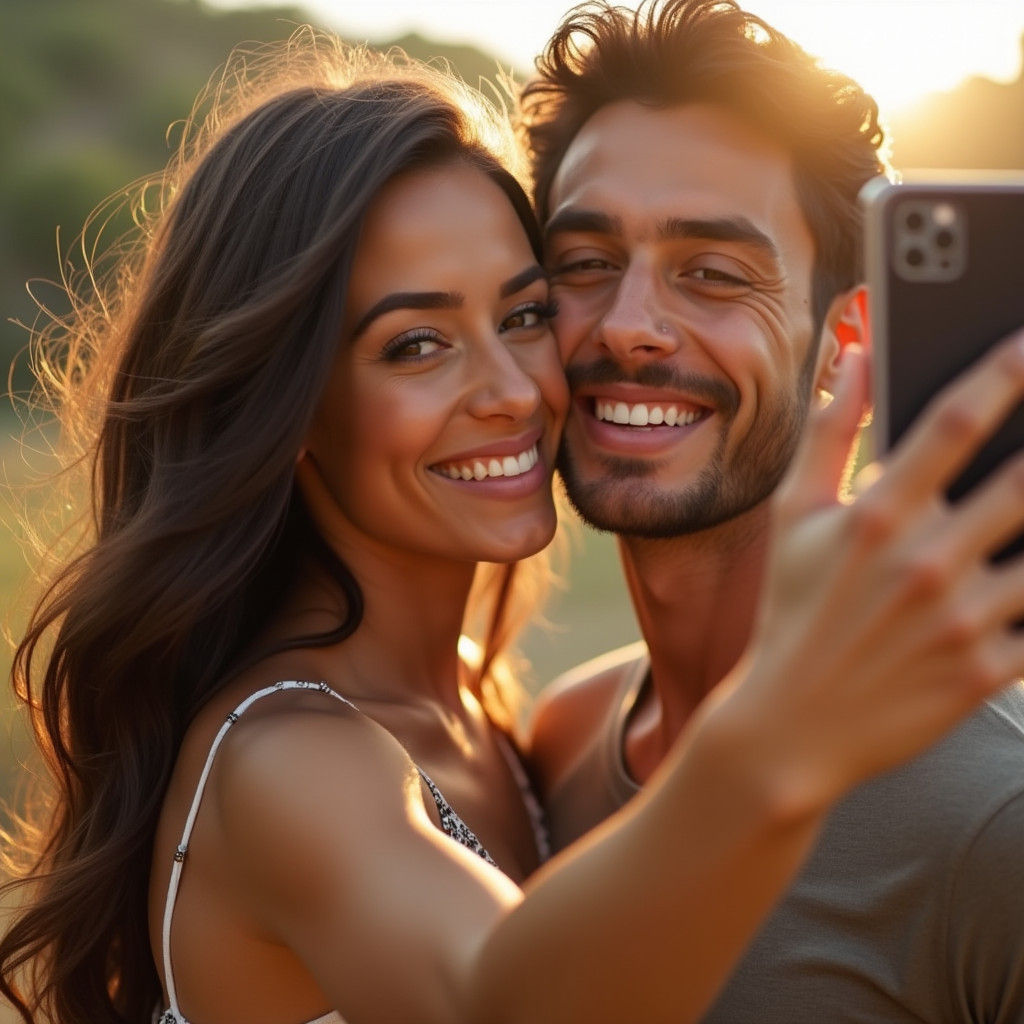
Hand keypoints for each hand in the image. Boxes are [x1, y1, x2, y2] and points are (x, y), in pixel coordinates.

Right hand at [736, 330, 1023, 809]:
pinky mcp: (986, 669)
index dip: (1006, 373)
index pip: (955, 423)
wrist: (793, 725)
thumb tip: (857, 356)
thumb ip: (829, 433)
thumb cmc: (791, 612)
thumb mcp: (793, 518)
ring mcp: (962, 618)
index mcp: (876, 515)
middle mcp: (925, 560)